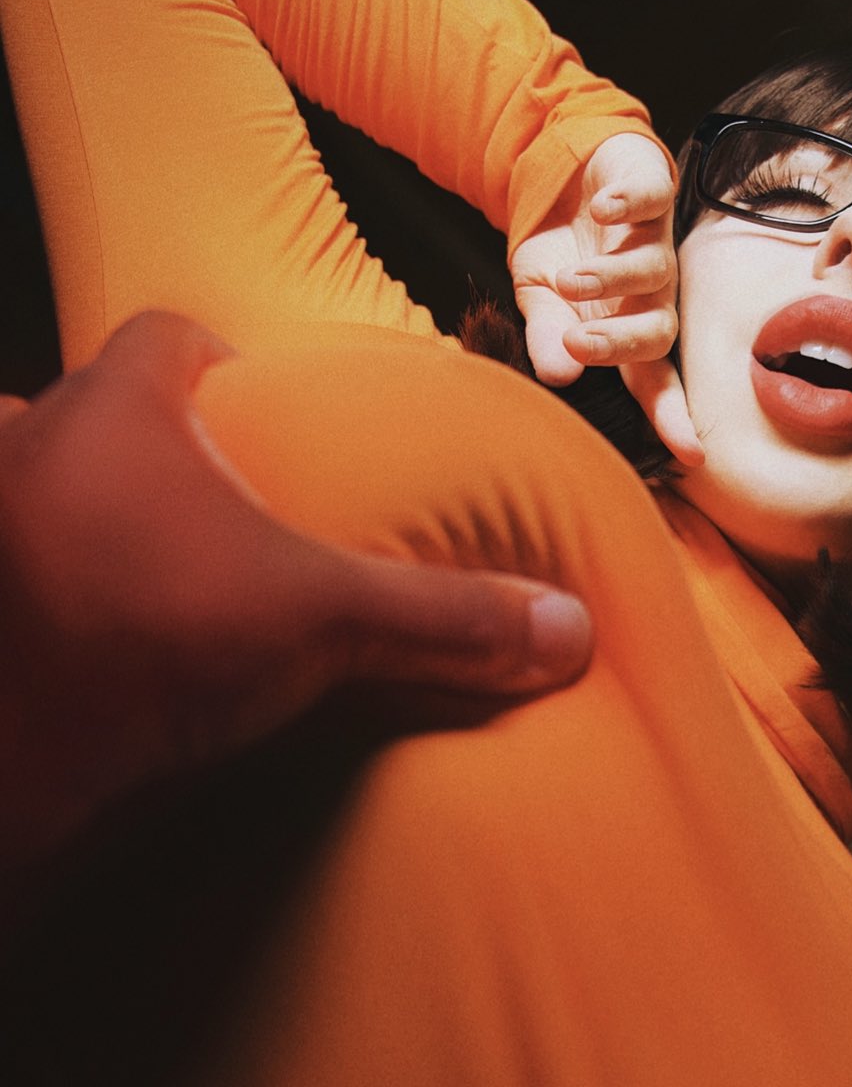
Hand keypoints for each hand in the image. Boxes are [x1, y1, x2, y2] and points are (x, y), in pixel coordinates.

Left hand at [0, 312, 592, 870]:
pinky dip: (49, 588)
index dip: (219, 359)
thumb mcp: (318, 622)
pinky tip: (97, 636)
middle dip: (146, 444)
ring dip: (79, 513)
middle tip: (212, 500)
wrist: (8, 751)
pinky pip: (17, 568)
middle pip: (96, 409)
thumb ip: (439, 619)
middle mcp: (31, 446)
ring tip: (145, 565)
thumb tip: (562, 630)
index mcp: (117, 409)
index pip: (166, 334)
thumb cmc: (144, 644)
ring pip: (34, 485)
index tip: (262, 404)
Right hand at [509, 132, 700, 465]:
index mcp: (628, 328)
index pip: (654, 381)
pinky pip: (650, 200)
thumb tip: (558, 377)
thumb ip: (547, 338)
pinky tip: (601, 210)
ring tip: (569, 280)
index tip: (691, 454)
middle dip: (621, 344)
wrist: (560, 177)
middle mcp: (651, 292)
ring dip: (611, 279)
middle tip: (578, 343)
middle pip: (660, 332)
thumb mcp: (540, 300)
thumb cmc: (560, 253)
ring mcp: (653, 241)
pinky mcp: (649, 190)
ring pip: (654, 270)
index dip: (671, 416)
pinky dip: (625, 205)